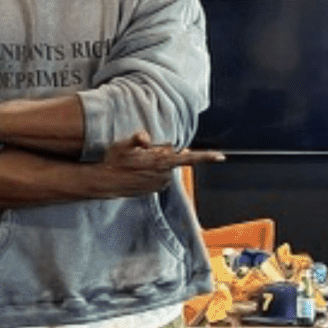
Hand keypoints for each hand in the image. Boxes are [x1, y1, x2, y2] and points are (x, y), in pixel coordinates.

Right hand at [93, 130, 227, 196]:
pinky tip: (139, 171)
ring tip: (139, 162)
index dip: (206, 157)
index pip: (190, 158)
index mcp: (162, 162)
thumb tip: (145, 137)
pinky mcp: (155, 190)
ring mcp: (160, 184)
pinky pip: (160, 176)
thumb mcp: (123, 145)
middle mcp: (164, 175)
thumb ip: (137, 139)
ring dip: (157, 163)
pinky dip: (153, 172)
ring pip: (166, 167)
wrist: (106, 182)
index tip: (222, 157)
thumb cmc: (114, 161)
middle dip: (163, 153)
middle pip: (173, 157)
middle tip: (144, 151)